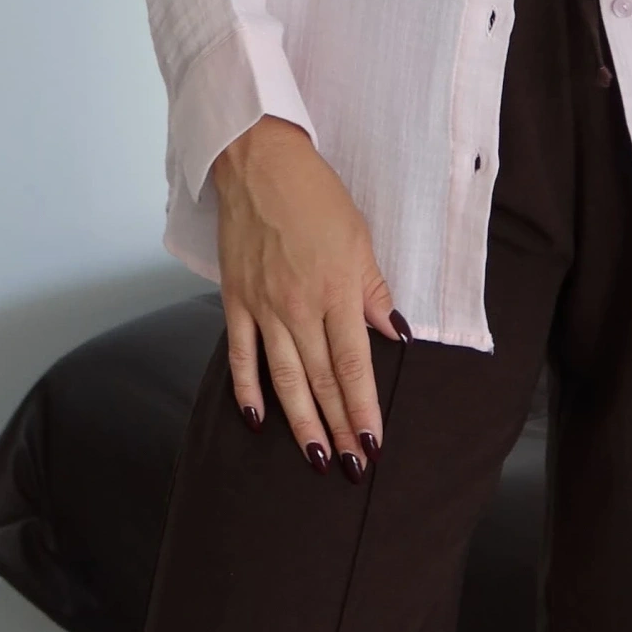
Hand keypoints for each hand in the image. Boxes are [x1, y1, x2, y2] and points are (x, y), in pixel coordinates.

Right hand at [209, 114, 410, 478]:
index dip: (364, 408)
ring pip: (284, 379)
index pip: (353, 364)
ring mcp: (263, 306)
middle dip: (339, 427)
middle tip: (351, 467)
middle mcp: (298, 306)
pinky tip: (258, 420)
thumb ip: (374, 292)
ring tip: (316, 458)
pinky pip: (242, 355)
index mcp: (336, 290)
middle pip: (321, 380)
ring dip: (301, 423)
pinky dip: (247, 390)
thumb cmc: (315, 195)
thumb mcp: (360, 238)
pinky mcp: (236, 300)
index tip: (373, 443)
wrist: (259, 163)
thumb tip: (396, 335)